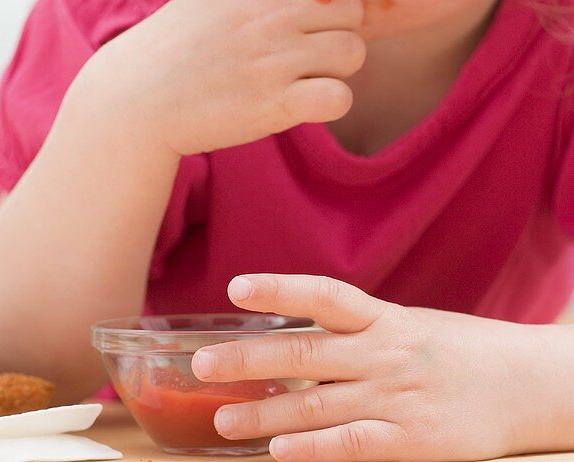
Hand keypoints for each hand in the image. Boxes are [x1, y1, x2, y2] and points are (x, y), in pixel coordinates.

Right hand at [78, 0, 365, 155]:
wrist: (130, 103)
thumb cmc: (158, 56)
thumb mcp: (199, 5)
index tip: (297, 6)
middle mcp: (269, 18)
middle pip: (350, 6)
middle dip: (338, 29)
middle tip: (310, 52)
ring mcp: (275, 60)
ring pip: (353, 51)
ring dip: (336, 69)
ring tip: (304, 80)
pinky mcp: (277, 104)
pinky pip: (340, 97)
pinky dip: (330, 103)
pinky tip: (303, 106)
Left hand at [190, 274, 542, 460]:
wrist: (534, 386)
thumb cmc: (463, 353)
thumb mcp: (410, 326)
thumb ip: (356, 333)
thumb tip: (293, 348)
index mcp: (384, 319)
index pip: (324, 296)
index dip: (279, 290)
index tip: (236, 288)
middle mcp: (386, 354)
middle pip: (304, 355)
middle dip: (247, 361)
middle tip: (200, 366)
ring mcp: (398, 398)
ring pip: (317, 406)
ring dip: (264, 414)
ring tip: (223, 419)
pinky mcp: (414, 441)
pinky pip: (353, 445)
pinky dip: (313, 449)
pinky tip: (279, 451)